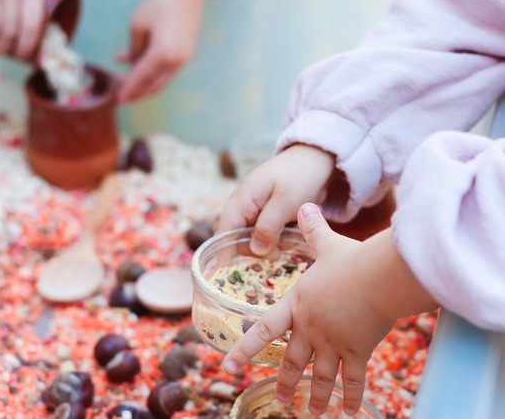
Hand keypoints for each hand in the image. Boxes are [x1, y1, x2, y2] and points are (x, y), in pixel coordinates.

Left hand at [117, 0, 211, 102]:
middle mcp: (177, 61)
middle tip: (120, 96)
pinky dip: (152, 71)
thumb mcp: (138, 25)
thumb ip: (134, 50)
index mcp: (163, 55)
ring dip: (143, 82)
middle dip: (136, 93)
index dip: (128, 90)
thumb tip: (132, 65)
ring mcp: (184, 59)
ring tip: (124, 80)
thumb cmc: (160, 3)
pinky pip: (167, 69)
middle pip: (154, 87)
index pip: (141, 79)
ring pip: (161, 80)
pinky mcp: (186, 53)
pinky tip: (134, 62)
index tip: (117, 101)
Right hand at [217, 144, 334, 254]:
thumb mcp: (285, 202)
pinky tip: (287, 242)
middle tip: (271, 258)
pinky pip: (265, 233)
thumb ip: (268, 226)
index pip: (223, 229)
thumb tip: (255, 251)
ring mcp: (256, 209)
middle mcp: (245, 205)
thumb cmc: (300, 175)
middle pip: (236, 236)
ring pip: (252, 237)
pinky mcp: (269, 214)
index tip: (225, 272)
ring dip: (265, 246)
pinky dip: (274, 240)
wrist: (318, 157)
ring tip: (283, 247)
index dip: (223, 250)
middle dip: (250, 250)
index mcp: (242, 199)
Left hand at [222, 203, 436, 414]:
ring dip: (314, 397)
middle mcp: (309, 329)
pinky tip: (348, 413)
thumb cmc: (350, 260)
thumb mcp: (326, 244)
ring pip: (319, 377)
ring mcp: (332, 343)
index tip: (227, 366)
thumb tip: (305, 206)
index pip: (262, 331)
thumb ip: (312, 229)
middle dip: (285, 383)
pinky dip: (350, 397)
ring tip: (309, 412)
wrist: (376, 277)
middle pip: (292, 361)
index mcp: (296, 305)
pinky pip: (352, 380)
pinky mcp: (357, 352)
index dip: (243, 350)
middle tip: (281, 400)